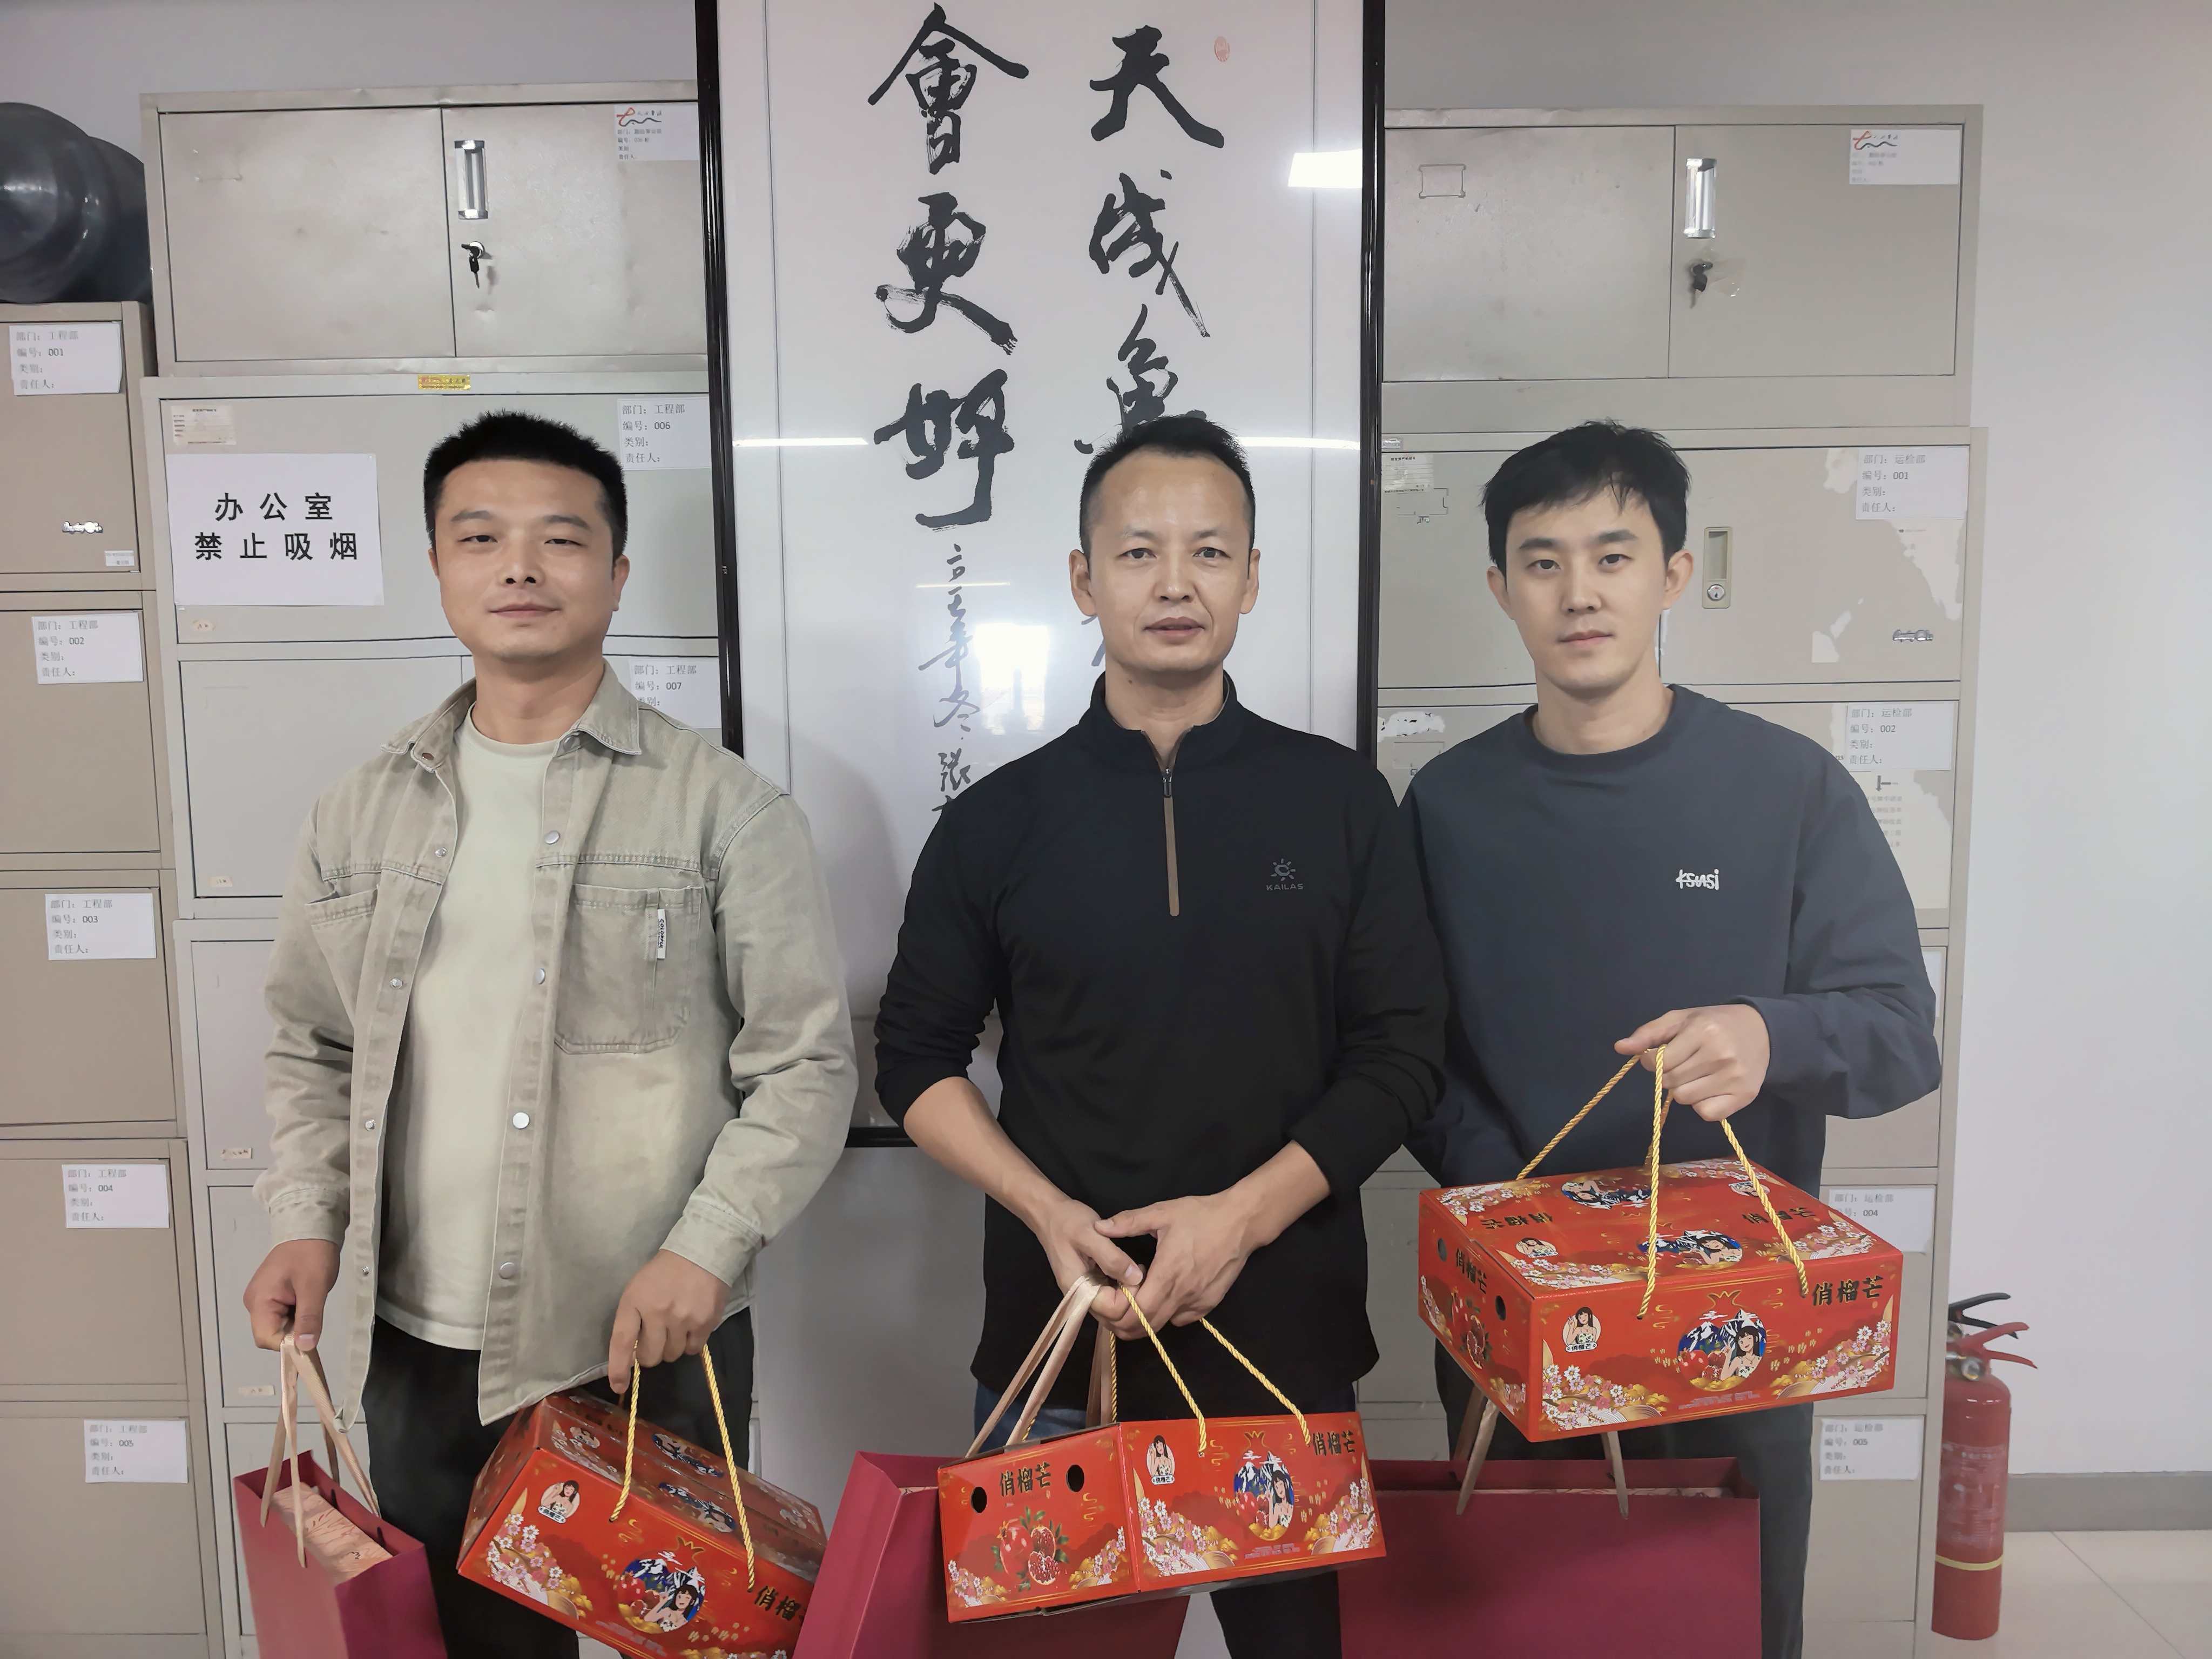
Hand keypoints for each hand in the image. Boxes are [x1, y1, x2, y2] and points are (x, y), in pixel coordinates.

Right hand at [243, 1239, 340, 1350]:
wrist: (311, 1228)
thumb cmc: (311, 1254)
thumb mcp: (314, 1287)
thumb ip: (309, 1318)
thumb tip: (305, 1347)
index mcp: (259, 1301)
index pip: (267, 1338)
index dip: (288, 1344)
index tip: (309, 1337)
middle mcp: (255, 1302)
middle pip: (271, 1334)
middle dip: (293, 1332)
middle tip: (312, 1314)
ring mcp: (262, 1298)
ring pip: (278, 1326)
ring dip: (296, 1323)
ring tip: (310, 1303)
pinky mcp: (272, 1295)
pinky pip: (281, 1315)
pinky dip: (296, 1314)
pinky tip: (306, 1301)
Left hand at [608, 1251, 729, 1393]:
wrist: (701, 1252)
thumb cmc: (663, 1272)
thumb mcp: (638, 1289)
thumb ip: (633, 1319)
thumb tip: (632, 1355)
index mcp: (634, 1302)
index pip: (621, 1342)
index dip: (618, 1368)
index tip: (619, 1385)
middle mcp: (657, 1312)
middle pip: (650, 1357)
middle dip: (651, 1353)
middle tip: (657, 1337)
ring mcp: (682, 1319)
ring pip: (672, 1355)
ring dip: (672, 1346)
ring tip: (677, 1325)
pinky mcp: (704, 1322)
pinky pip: (693, 1349)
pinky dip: (691, 1342)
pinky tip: (692, 1323)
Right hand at [1029, 1195, 1145, 1333]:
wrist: (1050, 1216)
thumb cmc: (1068, 1222)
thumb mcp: (1091, 1234)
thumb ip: (1112, 1258)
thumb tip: (1136, 1278)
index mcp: (1079, 1289)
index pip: (1113, 1310)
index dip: (1130, 1296)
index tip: (1138, 1271)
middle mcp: (1081, 1298)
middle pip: (1114, 1316)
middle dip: (1131, 1298)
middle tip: (1139, 1270)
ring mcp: (1085, 1294)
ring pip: (1113, 1311)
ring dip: (1128, 1295)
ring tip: (1135, 1270)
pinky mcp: (1090, 1287)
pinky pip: (1110, 1299)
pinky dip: (1122, 1290)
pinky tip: (1128, 1272)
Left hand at [1097, 1192, 1259, 1331]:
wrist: (1241, 1222)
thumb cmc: (1201, 1215)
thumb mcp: (1162, 1212)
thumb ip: (1128, 1222)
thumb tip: (1099, 1227)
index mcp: (1167, 1274)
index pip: (1137, 1312)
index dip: (1118, 1310)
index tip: (1111, 1293)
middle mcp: (1182, 1294)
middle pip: (1147, 1326)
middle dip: (1125, 1320)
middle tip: (1116, 1301)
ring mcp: (1197, 1302)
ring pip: (1163, 1325)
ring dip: (1145, 1319)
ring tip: (1136, 1297)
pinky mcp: (1209, 1304)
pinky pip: (1181, 1319)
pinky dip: (1166, 1314)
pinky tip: (1162, 1294)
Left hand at [1616, 1005, 1771, 1122]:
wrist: (1762, 1031)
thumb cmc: (1714, 1023)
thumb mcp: (1681, 1019)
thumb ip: (1649, 1033)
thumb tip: (1620, 1047)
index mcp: (1702, 1032)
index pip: (1659, 1061)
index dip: (1652, 1060)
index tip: (1661, 1054)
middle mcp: (1720, 1055)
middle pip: (1670, 1082)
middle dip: (1668, 1074)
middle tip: (1683, 1062)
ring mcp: (1734, 1078)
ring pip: (1685, 1099)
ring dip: (1684, 1089)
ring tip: (1697, 1073)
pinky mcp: (1744, 1096)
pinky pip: (1706, 1113)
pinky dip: (1702, 1105)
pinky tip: (1709, 1087)